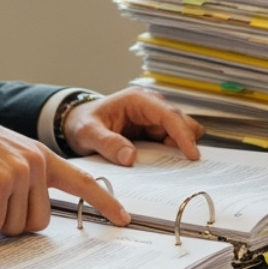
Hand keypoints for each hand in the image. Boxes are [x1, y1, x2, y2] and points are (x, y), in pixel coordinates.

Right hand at [0, 99, 129, 234]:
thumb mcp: (9, 158)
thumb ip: (28, 181)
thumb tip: (33, 218)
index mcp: (43, 157)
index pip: (82, 182)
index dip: (104, 202)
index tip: (123, 218)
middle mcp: (36, 163)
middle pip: (38, 222)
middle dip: (11, 221)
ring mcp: (19, 172)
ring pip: (14, 226)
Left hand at [62, 86, 203, 165]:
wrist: (75, 123)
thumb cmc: (82, 122)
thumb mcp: (87, 133)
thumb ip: (107, 143)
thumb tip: (130, 157)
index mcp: (138, 100)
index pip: (169, 114)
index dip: (183, 134)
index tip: (192, 154)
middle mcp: (150, 105)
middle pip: (182, 121)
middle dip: (187, 141)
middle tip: (185, 166)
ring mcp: (153, 118)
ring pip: (181, 131)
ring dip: (181, 148)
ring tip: (176, 168)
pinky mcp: (153, 131)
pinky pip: (171, 142)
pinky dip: (173, 153)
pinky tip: (168, 166)